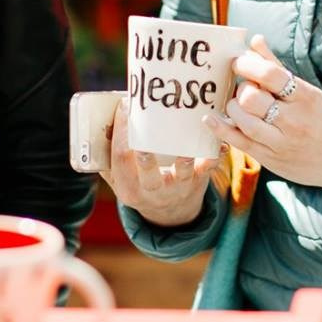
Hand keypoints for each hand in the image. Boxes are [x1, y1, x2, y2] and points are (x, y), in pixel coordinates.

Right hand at [102, 98, 216, 227]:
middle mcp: (152, 190)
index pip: (120, 160)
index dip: (120, 134)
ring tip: (185, 148)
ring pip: (181, 174)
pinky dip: (214, 157)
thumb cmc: (140, 186)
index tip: (124, 106)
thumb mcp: (120, 180)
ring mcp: (177, 187)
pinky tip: (220, 145)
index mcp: (129, 188)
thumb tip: (101, 120)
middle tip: (143, 144)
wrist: (171, 214)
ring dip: (184, 161)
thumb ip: (109, 157)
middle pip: (148, 175)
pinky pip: (208, 169)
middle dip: (145, 160)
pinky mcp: (197, 181)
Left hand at [207, 35, 321, 191]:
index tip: (238, 62)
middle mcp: (293, 120)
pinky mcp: (271, 159)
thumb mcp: (307, 91)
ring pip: (243, 121)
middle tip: (241, 89)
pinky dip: (221, 129)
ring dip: (231, 108)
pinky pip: (240, 142)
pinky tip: (211, 119)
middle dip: (240, 90)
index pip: (270, 74)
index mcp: (304, 97)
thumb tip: (255, 40)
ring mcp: (281, 142)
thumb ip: (277, 67)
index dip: (247, 64)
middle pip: (252, 99)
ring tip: (235, 104)